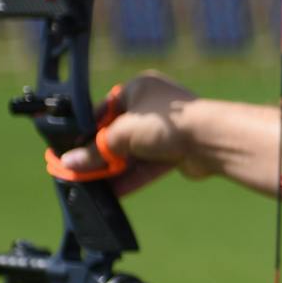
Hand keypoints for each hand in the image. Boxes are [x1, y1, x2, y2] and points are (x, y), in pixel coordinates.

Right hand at [59, 71, 211, 194]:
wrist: (212, 141)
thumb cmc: (168, 124)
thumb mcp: (122, 134)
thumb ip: (95, 151)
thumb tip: (69, 163)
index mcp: (138, 88)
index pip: (104, 109)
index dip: (86, 130)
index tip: (70, 149)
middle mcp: (152, 107)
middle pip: (118, 133)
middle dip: (99, 154)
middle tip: (77, 171)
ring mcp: (165, 131)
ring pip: (133, 153)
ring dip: (114, 170)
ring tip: (90, 187)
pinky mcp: (175, 152)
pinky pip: (147, 167)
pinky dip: (131, 178)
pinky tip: (112, 193)